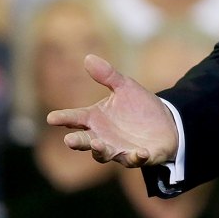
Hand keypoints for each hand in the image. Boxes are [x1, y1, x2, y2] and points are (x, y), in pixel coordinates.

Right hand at [46, 54, 178, 167]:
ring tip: (98, 144)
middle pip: (85, 141)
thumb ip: (107, 76)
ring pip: (105, 154)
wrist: (166, 123)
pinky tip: (139, 152)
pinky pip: (135, 159)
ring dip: (101, 151)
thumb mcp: (125, 88)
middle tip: (69, 140)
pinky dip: (135, 157)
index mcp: (96, 119)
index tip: (52, 118)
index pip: (75, 119)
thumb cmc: (139, 107)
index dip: (64, 118)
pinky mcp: (139, 156)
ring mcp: (119, 149)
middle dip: (78, 141)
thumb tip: (88, 57)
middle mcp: (103, 137)